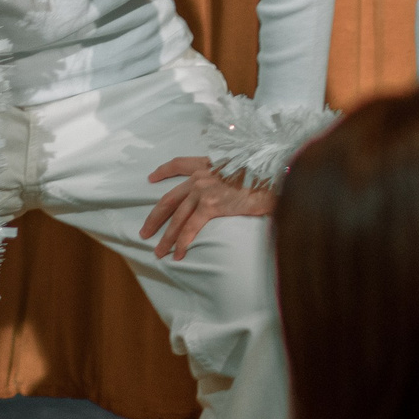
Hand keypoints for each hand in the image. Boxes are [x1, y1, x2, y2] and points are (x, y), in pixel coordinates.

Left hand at [142, 158, 275, 259]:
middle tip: (145, 232)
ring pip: (177, 217)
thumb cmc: (262, 175)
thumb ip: (227, 176)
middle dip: (155, 218)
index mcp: (207, 165)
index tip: (151, 178)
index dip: (163, 171)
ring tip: (158, 251)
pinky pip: (192, 227)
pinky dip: (182, 242)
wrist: (273, 177)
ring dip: (166, 237)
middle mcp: (201, 177)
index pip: (179, 164)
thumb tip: (228, 188)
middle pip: (169, 199)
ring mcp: (204, 191)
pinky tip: (177, 254)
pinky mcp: (212, 205)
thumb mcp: (240, 168)